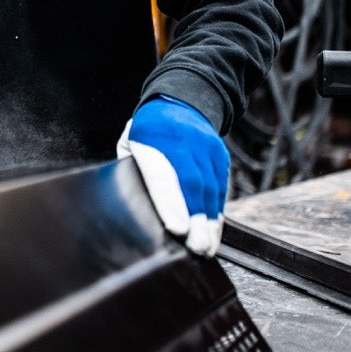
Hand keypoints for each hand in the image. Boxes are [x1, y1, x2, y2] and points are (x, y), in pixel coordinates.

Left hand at [116, 95, 229, 256]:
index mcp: (152, 139)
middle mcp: (183, 143)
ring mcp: (205, 149)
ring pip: (210, 189)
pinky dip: (217, 213)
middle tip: (196, 249)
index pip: (163, 175)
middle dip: (196, 220)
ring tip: (207, 248)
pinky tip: (214, 233)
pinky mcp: (219, 157)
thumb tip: (132, 206)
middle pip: (193, 185)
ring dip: (209, 222)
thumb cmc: (146, 132)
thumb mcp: (130, 144)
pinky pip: (221, 188)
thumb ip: (131, 170)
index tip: (177, 229)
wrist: (180, 102)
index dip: (171, 203)